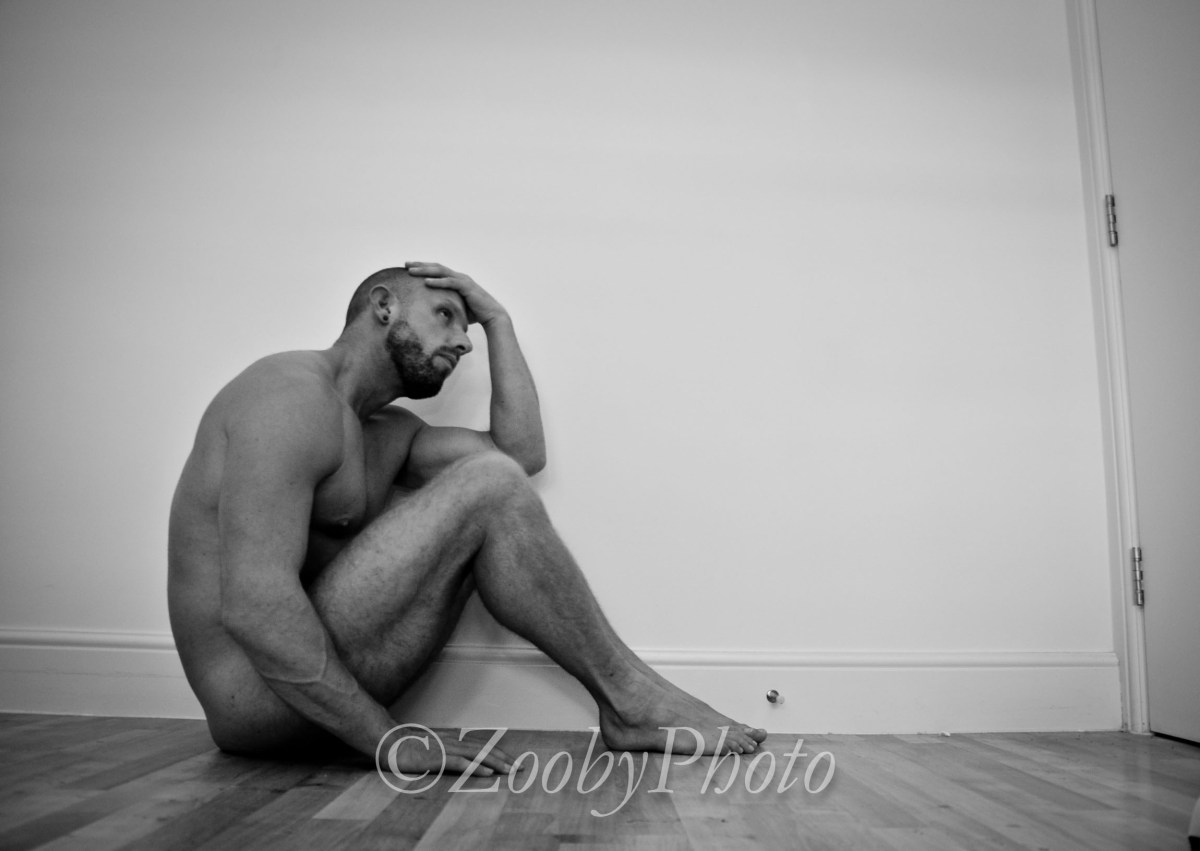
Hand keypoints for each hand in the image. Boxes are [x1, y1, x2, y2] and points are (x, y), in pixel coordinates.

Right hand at [379, 726, 515, 779]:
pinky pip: (460, 762)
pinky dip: (475, 767)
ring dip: (495, 763)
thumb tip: (461, 760)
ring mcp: (445, 748)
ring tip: (510, 770)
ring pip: (476, 755)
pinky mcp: (437, 757)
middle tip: (520, 768)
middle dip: (503, 759)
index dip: (498, 754)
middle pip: (484, 749)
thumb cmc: (409, 746)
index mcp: (453, 739)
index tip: (512, 762)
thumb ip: (446, 752)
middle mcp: (453, 741)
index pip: (481, 746)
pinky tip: (486, 772)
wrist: (389, 742)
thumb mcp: (432, 748)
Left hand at [406, 262, 507, 326]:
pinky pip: (450, 282)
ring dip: (425, 270)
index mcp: (456, 280)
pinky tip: (426, 281)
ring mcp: (463, 280)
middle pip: (436, 267)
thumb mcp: (456, 308)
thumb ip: (446, 305)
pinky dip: (438, 281)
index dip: (424, 268)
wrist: (492, 315)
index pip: (437, 271)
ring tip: (412, 271)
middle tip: (405, 264)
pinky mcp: (466, 287)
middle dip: (420, 265)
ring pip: (441, 272)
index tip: (409, 268)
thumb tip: (432, 313)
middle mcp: (459, 277)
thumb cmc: (474, 314)